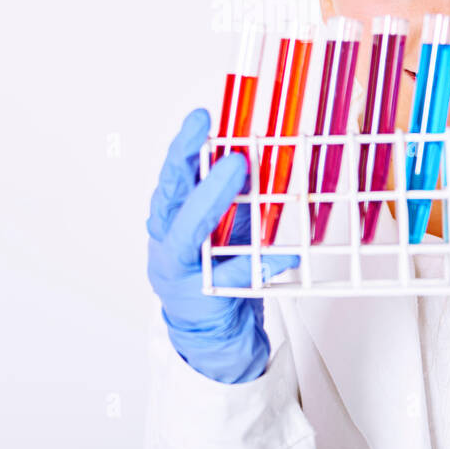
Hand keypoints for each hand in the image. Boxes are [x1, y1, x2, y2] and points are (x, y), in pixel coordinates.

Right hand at [146, 108, 299, 383]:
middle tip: (211, 130)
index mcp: (170, 217)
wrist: (208, 330)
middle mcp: (167, 240)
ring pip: (187, 233)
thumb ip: (234, 194)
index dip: (184, 146)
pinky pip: (231, 276)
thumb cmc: (214, 267)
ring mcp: (180, 271)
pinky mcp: (202, 298)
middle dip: (186, 161)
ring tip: (236, 168)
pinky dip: (257, 263)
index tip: (202, 118)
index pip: (172, 175)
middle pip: (169, 197)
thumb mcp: (224, 224)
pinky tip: (282, 254)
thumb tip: (258, 152)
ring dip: (211, 199)